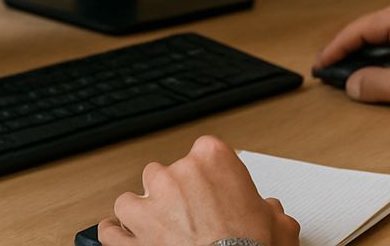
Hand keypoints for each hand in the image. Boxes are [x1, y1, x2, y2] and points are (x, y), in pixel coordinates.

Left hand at [97, 135, 299, 245]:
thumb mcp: (278, 226)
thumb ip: (271, 211)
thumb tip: (271, 213)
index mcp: (212, 160)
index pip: (205, 151)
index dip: (208, 173)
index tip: (213, 189)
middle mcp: (176, 176)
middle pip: (164, 172)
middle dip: (172, 192)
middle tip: (189, 214)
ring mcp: (150, 205)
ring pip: (132, 199)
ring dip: (140, 212)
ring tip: (154, 228)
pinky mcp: (130, 237)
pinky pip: (111, 230)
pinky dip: (116, 235)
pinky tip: (122, 239)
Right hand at [316, 0, 389, 113]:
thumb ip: (378, 84)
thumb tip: (352, 84)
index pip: (360, 29)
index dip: (336, 49)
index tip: (320, 65)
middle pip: (371, 30)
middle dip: (350, 53)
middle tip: (331, 73)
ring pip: (387, 37)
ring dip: (370, 57)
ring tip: (352, 77)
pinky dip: (388, 57)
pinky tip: (383, 74)